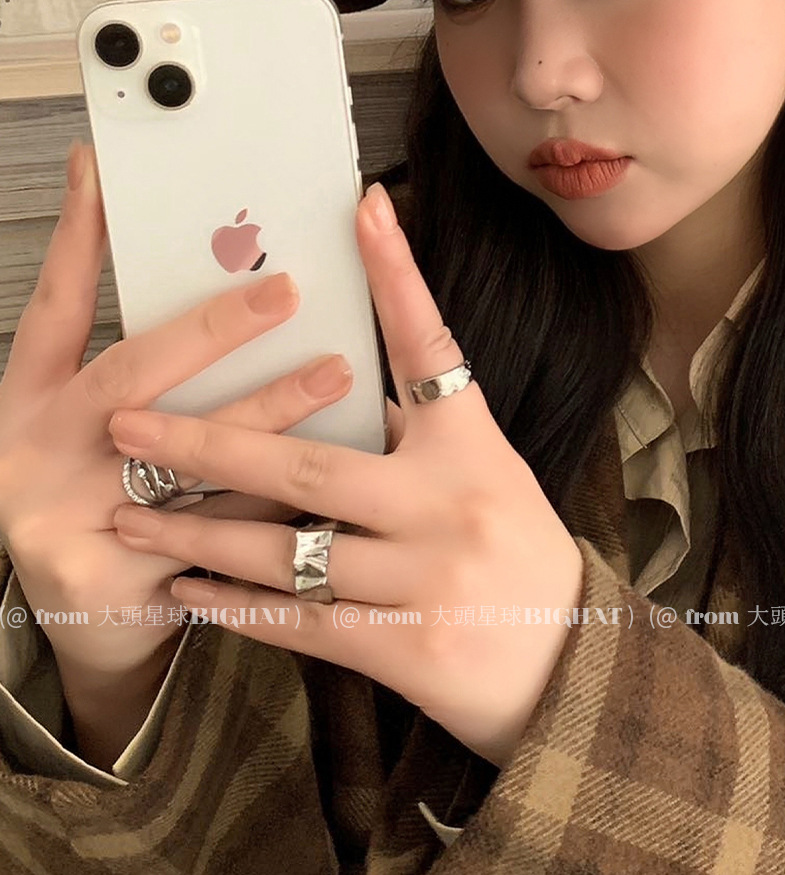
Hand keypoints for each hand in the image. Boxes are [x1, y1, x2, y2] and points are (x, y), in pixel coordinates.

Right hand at [0, 142, 358, 683]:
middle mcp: (38, 451)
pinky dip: (280, 496)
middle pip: (129, 374)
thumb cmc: (97, 498)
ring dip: (269, 412)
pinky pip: (221, 528)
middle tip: (283, 291)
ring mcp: (71, 516)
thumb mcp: (91, 424)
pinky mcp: (118, 576)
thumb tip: (204, 253)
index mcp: (29, 402)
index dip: (78, 239)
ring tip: (338, 373)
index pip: (53, 306)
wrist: (86, 623)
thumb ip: (139, 363)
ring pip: (188, 455)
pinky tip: (336, 469)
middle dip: (211, 330)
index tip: (107, 174)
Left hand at [107, 183, 584, 769]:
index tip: (364, 206)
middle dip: (208, 447)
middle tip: (131, 424)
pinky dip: (235, 609)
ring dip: (198, 538)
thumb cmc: (518, 556)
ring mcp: (426, 580)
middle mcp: (449, 505)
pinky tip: (185, 594)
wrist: (567, 668)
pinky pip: (299, 622)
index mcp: (474, 448)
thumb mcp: (487, 475)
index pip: (432, 348)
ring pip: (287, 553)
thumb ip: (417, 434)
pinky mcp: (403, 648)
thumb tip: (330, 379)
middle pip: (310, 467)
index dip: (399, 276)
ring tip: (128, 519)